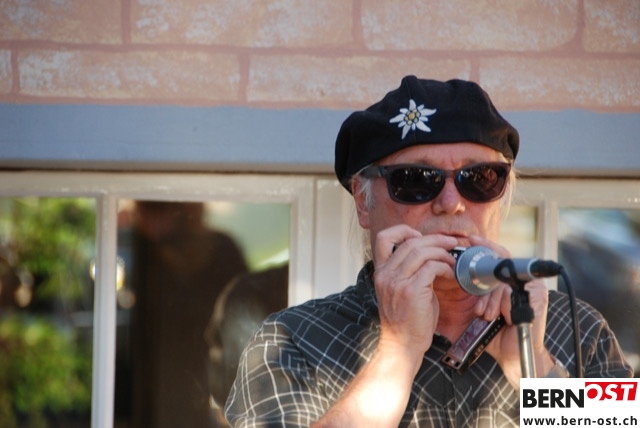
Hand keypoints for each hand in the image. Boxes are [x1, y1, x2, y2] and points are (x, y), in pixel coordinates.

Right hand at [372, 225, 457, 369]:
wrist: (402, 345)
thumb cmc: (406, 319)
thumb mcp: (400, 290)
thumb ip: (408, 270)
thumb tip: (430, 253)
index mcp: (380, 272)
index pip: (383, 238)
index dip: (403, 231)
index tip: (420, 236)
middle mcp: (385, 274)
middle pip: (410, 242)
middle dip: (435, 240)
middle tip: (451, 244)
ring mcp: (396, 282)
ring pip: (421, 251)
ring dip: (442, 253)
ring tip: (453, 260)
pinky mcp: (411, 291)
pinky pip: (432, 268)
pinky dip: (445, 267)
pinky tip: (451, 274)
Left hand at [468, 236, 552, 385]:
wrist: (513, 355)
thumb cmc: (494, 333)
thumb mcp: (478, 308)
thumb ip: (468, 292)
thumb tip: (445, 275)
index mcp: (511, 279)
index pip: (498, 253)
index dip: (484, 245)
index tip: (469, 241)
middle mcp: (524, 280)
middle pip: (499, 265)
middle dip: (483, 284)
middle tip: (476, 303)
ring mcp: (533, 287)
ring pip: (502, 282)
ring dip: (489, 300)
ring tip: (483, 315)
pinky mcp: (537, 297)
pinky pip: (510, 293)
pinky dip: (499, 305)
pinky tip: (494, 317)